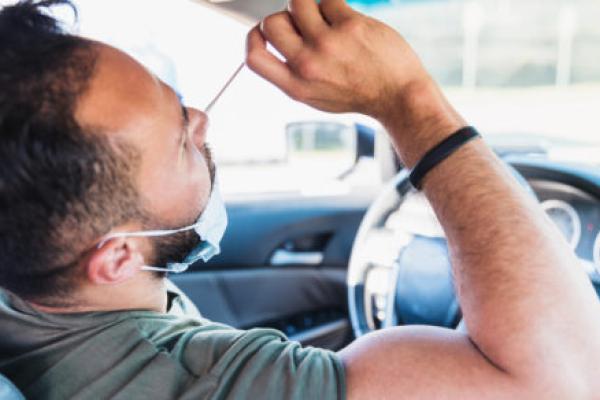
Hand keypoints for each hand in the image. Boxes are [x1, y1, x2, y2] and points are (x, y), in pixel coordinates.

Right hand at [245, 0, 428, 118]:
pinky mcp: (350, 25)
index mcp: (296, 86)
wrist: (398, 95)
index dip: (253, 37)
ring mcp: (328, 43)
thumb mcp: (315, 96)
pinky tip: (348, 22)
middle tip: (305, 25)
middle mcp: (307, 65)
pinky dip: (336, 6)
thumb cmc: (357, 94)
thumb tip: (275, 39)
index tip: (264, 33)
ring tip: (327, 19)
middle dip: (285, 18)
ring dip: (309, 6)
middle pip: (271, 23)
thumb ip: (292, 73)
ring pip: (297, 2)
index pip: (254, 57)